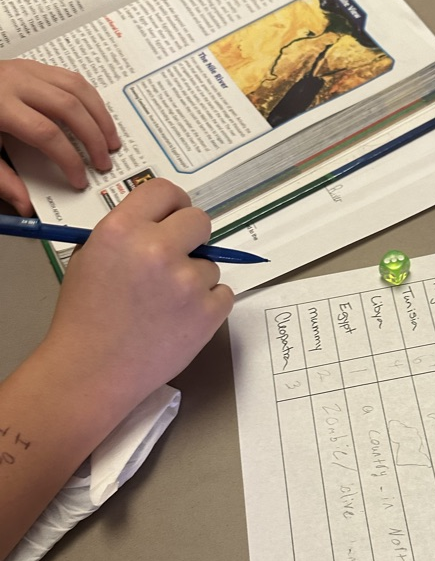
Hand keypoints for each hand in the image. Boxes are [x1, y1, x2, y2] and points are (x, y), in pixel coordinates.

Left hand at [0, 59, 119, 215]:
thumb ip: (2, 179)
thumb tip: (25, 205)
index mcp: (0, 105)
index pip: (46, 133)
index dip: (68, 159)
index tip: (79, 180)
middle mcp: (16, 82)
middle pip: (69, 107)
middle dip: (93, 138)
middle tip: (103, 163)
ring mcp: (27, 70)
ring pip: (77, 88)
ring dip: (100, 117)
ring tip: (111, 141)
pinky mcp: (35, 67)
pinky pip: (72, 78)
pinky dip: (91, 99)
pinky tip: (98, 118)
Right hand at [40, 180, 233, 421]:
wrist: (93, 370)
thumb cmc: (85, 316)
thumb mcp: (91, 257)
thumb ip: (127, 233)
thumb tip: (162, 224)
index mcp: (123, 229)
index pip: (166, 190)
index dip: (173, 205)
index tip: (174, 218)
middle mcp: (158, 248)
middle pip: (200, 221)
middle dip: (192, 238)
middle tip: (177, 260)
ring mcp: (188, 281)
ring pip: (211, 265)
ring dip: (195, 280)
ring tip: (165, 305)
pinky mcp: (209, 312)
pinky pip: (223, 294)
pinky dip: (208, 306)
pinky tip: (180, 320)